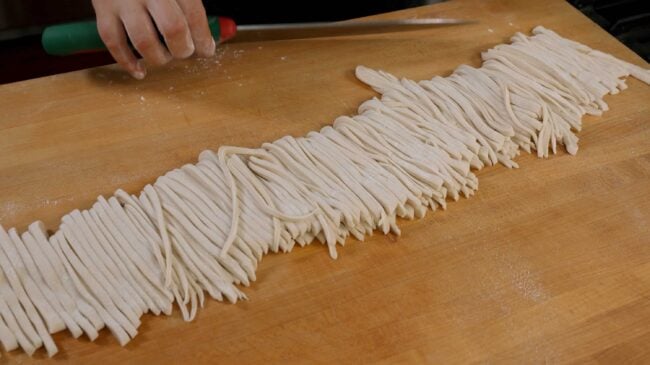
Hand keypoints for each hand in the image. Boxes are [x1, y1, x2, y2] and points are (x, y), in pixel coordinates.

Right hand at [92, 0, 215, 78]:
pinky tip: (140, 71)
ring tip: (163, 57)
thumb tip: (206, 40)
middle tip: (184, 51)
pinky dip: (127, 62)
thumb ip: (189, 5)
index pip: (194, 14)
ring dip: (158, 58)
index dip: (203, 39)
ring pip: (144, 41)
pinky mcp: (102, 8)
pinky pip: (113, 41)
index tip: (206, 50)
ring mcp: (123, 0)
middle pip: (173, 29)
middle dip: (183, 49)